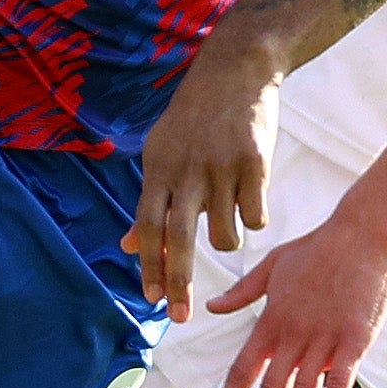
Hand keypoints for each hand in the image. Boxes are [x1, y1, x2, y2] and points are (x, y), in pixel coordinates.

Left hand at [129, 30, 288, 322]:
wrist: (235, 71)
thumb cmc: (194, 119)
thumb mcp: (161, 152)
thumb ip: (150, 201)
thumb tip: (129, 246)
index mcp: (159, 169)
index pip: (148, 227)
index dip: (148, 266)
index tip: (150, 301)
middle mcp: (188, 171)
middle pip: (179, 239)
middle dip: (178, 283)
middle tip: (179, 317)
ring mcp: (222, 167)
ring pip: (225, 234)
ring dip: (226, 238)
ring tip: (227, 214)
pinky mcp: (256, 163)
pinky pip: (256, 216)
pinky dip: (253, 216)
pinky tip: (250, 193)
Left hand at [203, 207, 386, 387]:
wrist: (362, 235)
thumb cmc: (317, 248)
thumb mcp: (271, 265)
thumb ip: (243, 292)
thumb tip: (213, 307)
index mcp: (271, 320)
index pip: (243, 369)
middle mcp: (293, 335)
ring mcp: (325, 340)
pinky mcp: (355, 340)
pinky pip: (341, 381)